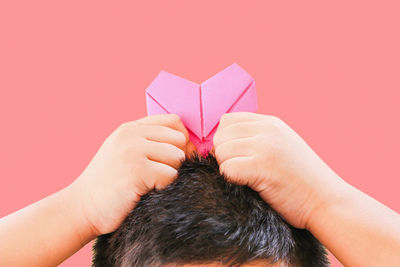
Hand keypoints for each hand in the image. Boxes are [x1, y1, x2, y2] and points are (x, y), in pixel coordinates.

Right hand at [71, 114, 193, 234]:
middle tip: (160, 174)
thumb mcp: (124, 152)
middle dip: (177, 159)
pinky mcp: (136, 171)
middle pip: (179, 139)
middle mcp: (131, 135)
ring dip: (170, 174)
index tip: (176, 157)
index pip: (173, 121)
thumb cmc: (109, 184)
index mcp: (130, 129)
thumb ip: (149, 142)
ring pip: (177, 157)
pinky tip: (145, 191)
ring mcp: (133, 151)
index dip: (182, 140)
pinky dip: (163, 187)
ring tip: (149, 183)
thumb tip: (188, 145)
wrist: (82, 207)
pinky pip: (170, 175)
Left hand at [213, 112, 344, 228]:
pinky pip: (227, 169)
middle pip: (221, 135)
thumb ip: (257, 138)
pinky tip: (249, 184)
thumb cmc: (302, 179)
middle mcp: (267, 130)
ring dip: (227, 167)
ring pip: (221, 152)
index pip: (228, 120)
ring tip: (247, 177)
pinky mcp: (261, 167)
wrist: (327, 201)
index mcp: (271, 122)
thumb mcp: (282, 145)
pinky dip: (231, 180)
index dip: (226, 140)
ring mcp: (265, 147)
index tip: (237, 156)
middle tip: (241, 169)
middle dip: (223, 154)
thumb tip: (223, 143)